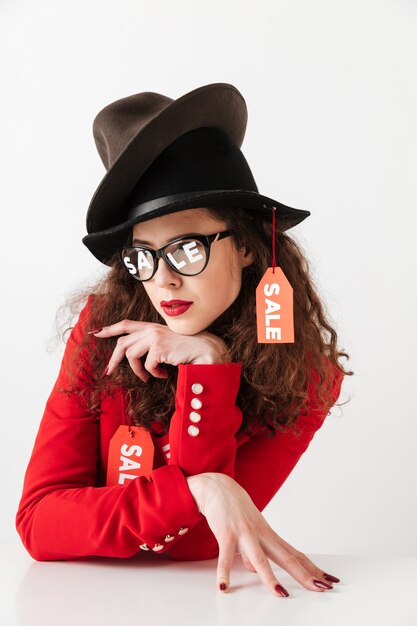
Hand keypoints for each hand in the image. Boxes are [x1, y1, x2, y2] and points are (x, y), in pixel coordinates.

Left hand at [90, 320, 229, 380]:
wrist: (204, 349)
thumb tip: (134, 354)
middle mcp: (151, 329)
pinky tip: (162, 375)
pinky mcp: (159, 348)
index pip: (125, 324)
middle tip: (109, 371)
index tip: (96, 332)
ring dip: (138, 371)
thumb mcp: (166, 341)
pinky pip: (147, 366)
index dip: (109, 329)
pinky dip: (153, 374)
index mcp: (151, 327)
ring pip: (131, 356)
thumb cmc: (186, 348)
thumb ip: (151, 342)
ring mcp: (154, 337)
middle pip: (122, 343)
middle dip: (114, 359)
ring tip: (148, 377)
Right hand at [186, 472, 338, 596]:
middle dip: (304, 574)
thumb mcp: (248, 531)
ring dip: (270, 578)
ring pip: (259, 559)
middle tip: (322, 588)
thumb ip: (250, 553)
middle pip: (286, 557)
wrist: (217, 486)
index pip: (295, 554)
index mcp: (268, 535)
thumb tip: (252, 569)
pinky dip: (224, 572)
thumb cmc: (234, 508)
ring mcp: (244, 533)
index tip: (329, 580)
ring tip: (281, 595)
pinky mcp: (226, 534)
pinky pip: (224, 556)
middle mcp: (261, 534)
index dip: (312, 568)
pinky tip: (224, 586)